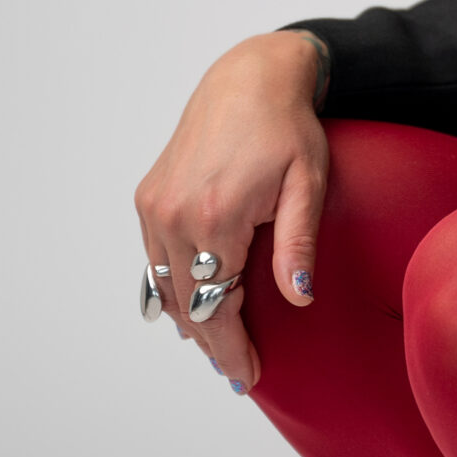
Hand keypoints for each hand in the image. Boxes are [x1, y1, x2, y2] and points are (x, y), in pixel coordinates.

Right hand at [134, 31, 328, 392]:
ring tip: (219, 350)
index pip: (218, 306)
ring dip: (192, 320)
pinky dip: (174, 290)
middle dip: (214, 343)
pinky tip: (191, 310)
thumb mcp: (308, 183)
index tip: (250, 377)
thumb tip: (300, 296)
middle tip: (238, 374)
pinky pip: (155, 261)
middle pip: (189, 304)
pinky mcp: (148, 197)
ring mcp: (155, 207)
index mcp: (215, 216)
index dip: (232, 348)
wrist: (249, 79)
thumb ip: (299, 242)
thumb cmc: (287, 129)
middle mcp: (174, 215)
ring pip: (167, 287)